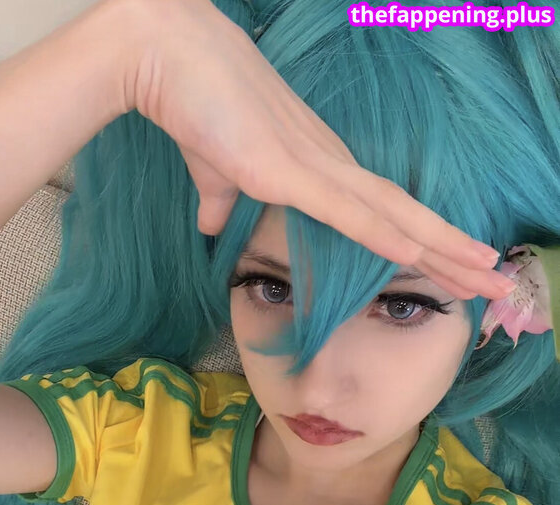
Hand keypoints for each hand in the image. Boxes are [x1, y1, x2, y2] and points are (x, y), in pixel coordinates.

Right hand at [124, 0, 512, 301]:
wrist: (164, 57)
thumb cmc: (192, 107)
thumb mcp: (214, 171)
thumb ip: (220, 200)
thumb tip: (210, 227)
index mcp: (320, 168)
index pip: (385, 214)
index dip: (427, 244)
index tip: (459, 270)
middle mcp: (331, 165)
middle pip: (407, 216)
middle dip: (456, 254)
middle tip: (502, 285)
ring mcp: (314, 166)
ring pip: (392, 216)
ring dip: (442, 249)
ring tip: (488, 276)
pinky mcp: (286, 170)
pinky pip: (344, 209)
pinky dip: (382, 233)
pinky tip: (416, 254)